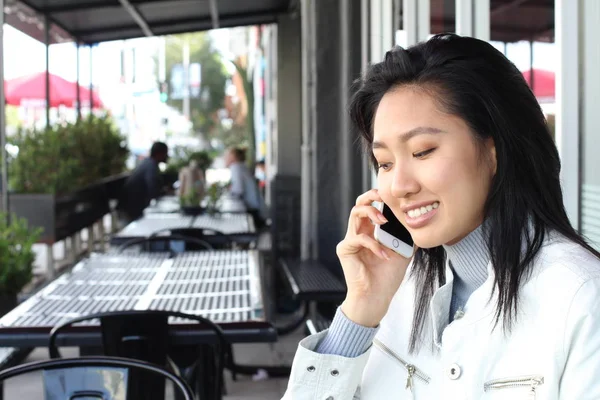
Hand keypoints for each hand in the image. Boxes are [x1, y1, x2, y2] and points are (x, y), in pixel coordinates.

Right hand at [337, 189, 412, 326]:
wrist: (377, 298)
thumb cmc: (388, 277)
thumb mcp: (404, 253)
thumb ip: (408, 237)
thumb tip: (420, 223)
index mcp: (371, 232)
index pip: (372, 207)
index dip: (380, 198)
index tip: (394, 196)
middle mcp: (359, 233)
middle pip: (359, 204)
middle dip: (371, 196)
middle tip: (383, 196)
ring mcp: (350, 240)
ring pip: (355, 213)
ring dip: (371, 212)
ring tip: (384, 221)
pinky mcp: (345, 249)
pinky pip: (358, 238)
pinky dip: (374, 245)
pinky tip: (385, 255)